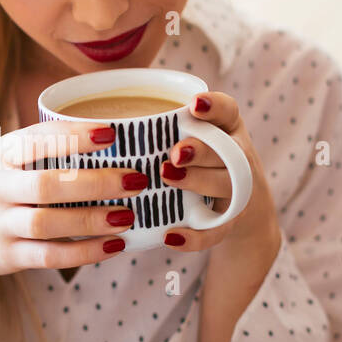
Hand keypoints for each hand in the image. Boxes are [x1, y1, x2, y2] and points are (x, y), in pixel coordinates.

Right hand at [0, 120, 147, 283]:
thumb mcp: (3, 160)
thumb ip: (42, 149)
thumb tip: (111, 137)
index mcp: (0, 156)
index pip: (36, 141)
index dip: (73, 136)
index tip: (110, 133)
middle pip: (47, 185)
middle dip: (94, 183)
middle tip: (135, 180)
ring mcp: (0, 224)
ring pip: (47, 223)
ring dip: (91, 220)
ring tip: (127, 217)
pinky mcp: (8, 256)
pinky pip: (49, 256)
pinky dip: (83, 253)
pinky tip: (113, 246)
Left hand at [159, 92, 280, 259]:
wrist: (240, 208)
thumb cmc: (204, 162)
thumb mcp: (195, 140)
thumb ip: (164, 130)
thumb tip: (101, 129)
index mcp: (227, 129)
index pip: (227, 111)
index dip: (214, 106)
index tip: (194, 104)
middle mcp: (238, 156)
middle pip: (225, 150)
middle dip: (199, 150)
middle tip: (174, 152)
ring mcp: (237, 190)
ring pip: (224, 184)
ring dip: (197, 181)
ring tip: (167, 178)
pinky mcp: (230, 222)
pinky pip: (216, 230)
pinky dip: (194, 237)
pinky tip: (170, 237)